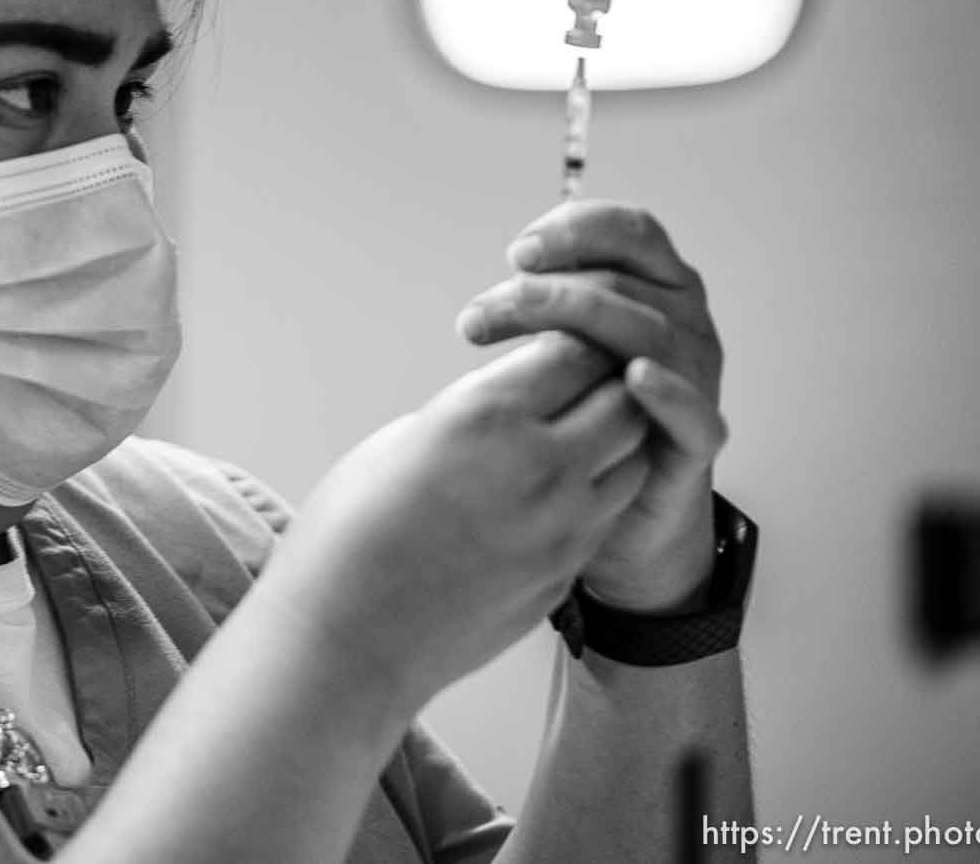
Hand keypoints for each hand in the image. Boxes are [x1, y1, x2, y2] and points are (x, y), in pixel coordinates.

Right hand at [279, 333, 651, 715]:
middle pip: (624, 398)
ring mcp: (562, 526)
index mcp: (484, 417)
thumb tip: (514, 401)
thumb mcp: (403, 441)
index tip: (553, 341)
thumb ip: (472, 414)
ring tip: (575, 433)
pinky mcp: (566, 573)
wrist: (345, 640)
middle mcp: (538, 466)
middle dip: (607, 381)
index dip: (569, 340)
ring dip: (614, 436)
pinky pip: (609, 513)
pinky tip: (559, 489)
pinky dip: (599, 489)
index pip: (574, 351)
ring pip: (634, 456)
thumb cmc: (348, 536)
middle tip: (578, 381)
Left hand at [454, 200, 727, 611]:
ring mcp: (696, 381)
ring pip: (648, 333)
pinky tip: (635, 377)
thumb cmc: (583, 414)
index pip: (631, 232)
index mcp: (658, 287)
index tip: (516, 254)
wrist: (619, 515)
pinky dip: (669, 391)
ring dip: (572, 325)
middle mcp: (684, 324)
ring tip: (503, 333)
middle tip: (478, 316)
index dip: (576, 231)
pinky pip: (696, 411)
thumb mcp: (562, 344)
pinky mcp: (698, 441)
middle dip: (542, 292)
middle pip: (621, 284)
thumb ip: (549, 301)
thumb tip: (510, 271)